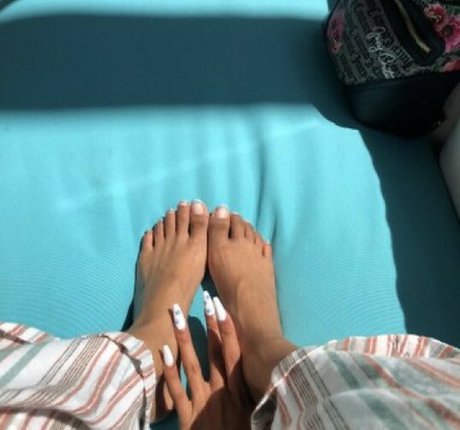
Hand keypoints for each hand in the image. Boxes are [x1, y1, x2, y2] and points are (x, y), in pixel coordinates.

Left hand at [162, 296, 253, 429]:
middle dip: (211, 324)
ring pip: (193, 365)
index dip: (228, 328)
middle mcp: (222, 394)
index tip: (222, 306)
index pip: (235, 354)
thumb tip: (263, 376)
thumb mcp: (253, 418)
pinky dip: (170, 371)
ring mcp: (204, 405)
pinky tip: (163, 351)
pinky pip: (177, 392)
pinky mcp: (188, 420)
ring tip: (176, 315)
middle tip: (206, 298)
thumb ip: (256, 397)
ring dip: (185, 339)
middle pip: (216, 353)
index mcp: (239, 393)